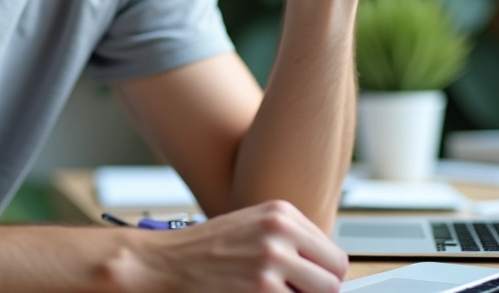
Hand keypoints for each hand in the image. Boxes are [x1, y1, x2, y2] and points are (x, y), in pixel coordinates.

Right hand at [124, 200, 347, 292]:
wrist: (165, 262)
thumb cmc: (205, 249)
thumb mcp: (253, 227)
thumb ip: (290, 241)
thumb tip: (325, 271)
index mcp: (282, 214)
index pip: (334, 255)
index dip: (323, 276)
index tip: (310, 284)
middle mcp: (280, 233)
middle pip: (333, 278)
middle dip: (316, 292)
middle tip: (290, 292)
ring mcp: (270, 261)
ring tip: (270, 292)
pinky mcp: (261, 290)